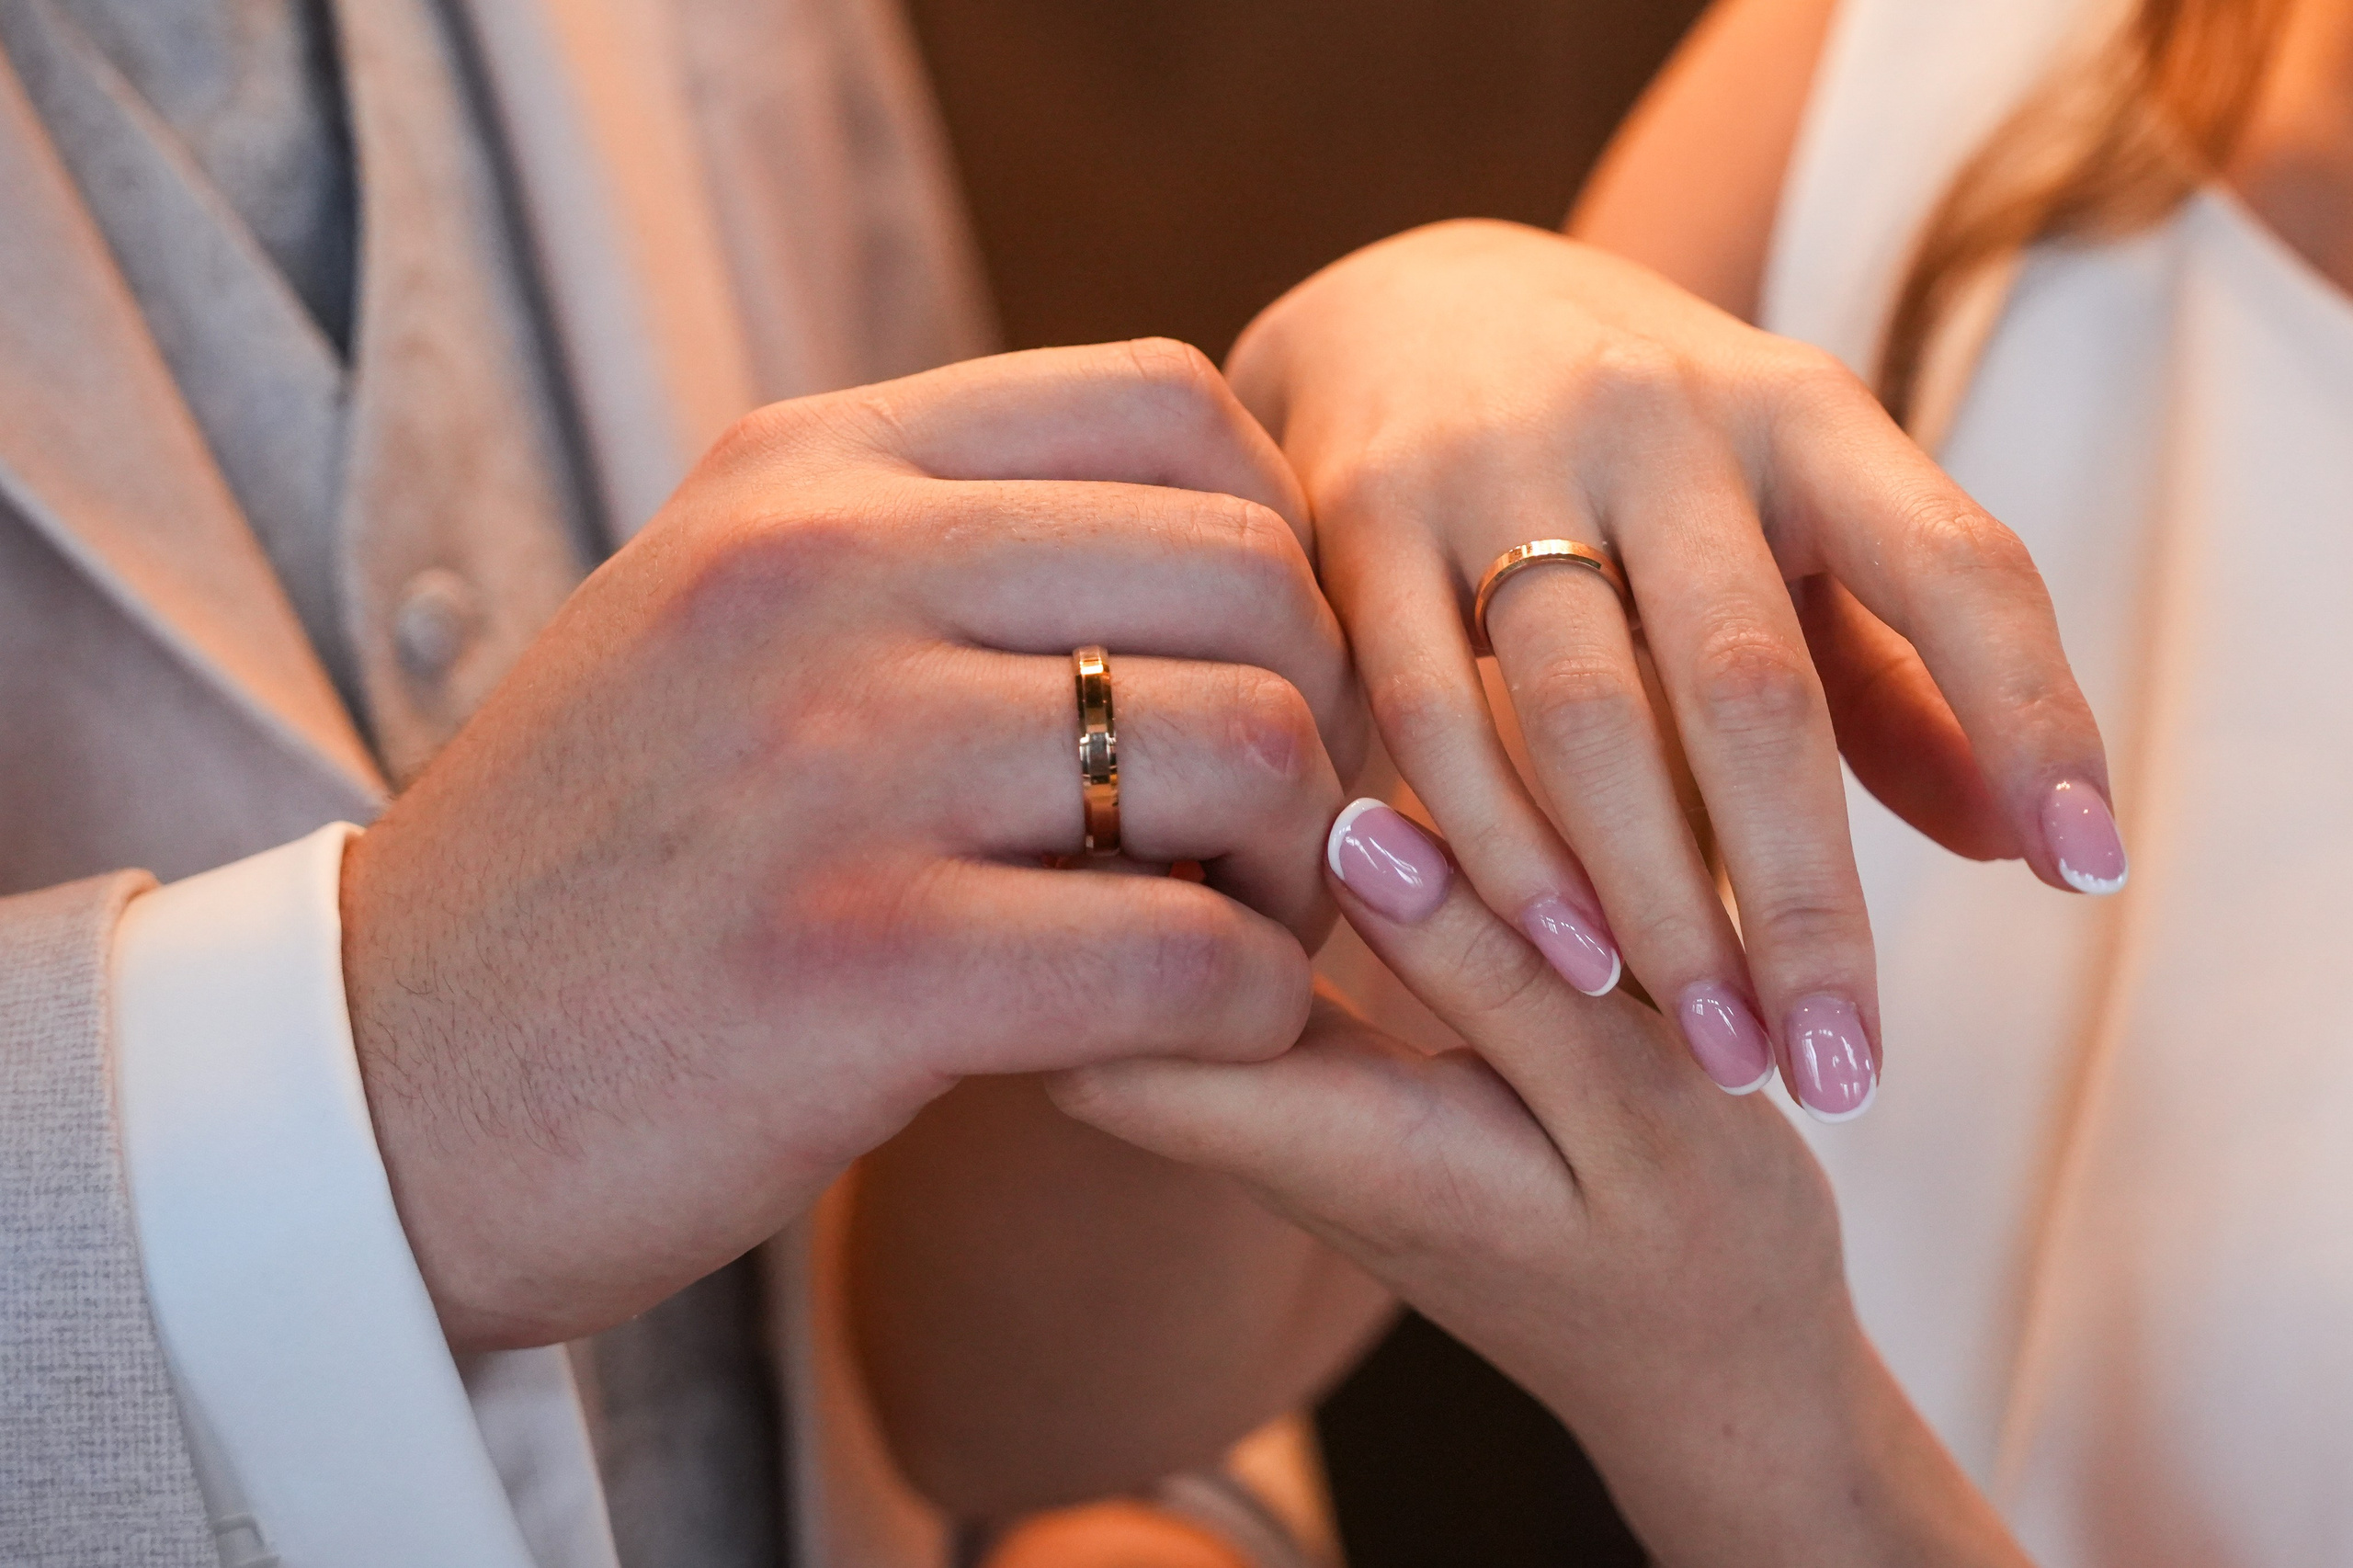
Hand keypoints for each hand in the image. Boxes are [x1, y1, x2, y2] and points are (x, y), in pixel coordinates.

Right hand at [340, 341, 1362, 1350]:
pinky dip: (1247, 1009)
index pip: (1175, 402)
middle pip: (1254, 572)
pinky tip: (1191, 1037)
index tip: (1247, 672)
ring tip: (1222, 934)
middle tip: (1263, 835)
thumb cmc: (604, 869)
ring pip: (1256, 750)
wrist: (382, 1085)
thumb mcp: (731, 625)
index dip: (1276, 543)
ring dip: (1294, 871)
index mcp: (804, 472)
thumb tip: (1224, 550)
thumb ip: (936, 555)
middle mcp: (822, 573)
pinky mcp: (860, 964)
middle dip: (1317, 717)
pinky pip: (1194, 957)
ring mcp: (837, 761)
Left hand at [1053, 799, 2031, 1567]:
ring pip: (1162, 973)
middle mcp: (1278, 1132)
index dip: (1090, 907)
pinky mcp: (1340, 1077)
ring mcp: (1300, 1107)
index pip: (1101, 1051)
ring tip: (1252, 725)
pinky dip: (1263, 877)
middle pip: (1097, 998)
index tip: (1156, 785)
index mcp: (1332, 1150)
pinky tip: (1325, 782)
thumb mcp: (1640, 1105)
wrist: (1725, 1379)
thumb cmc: (1704, 1254)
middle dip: (1111, 860)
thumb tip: (1351, 826)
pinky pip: (1246, 967)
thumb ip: (1498, 972)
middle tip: (1191, 724)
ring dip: (1185, 856)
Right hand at [1228, 219, 2121, 1117]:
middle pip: (1751, 681)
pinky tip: (1568, 963)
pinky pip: (1430, 711)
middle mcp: (1656, 418)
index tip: (2091, 878)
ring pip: (1586, 713)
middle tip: (1843, 1074)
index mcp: (1800, 412)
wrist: (1406, 302)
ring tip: (1721, 1053)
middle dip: (1809, 899)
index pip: (1954, 560)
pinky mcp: (1360, 520)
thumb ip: (1897, 675)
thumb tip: (2028, 851)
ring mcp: (1494, 461)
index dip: (2032, 715)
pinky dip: (1499, 852)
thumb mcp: (1789, 518)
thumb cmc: (1643, 456)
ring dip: (1657, 904)